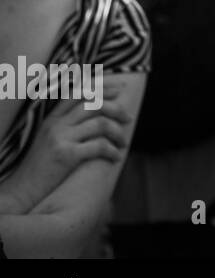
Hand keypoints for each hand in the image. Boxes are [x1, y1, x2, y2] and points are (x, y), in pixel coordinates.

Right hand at [1, 85, 133, 210]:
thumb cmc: (42, 167)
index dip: (101, 87)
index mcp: (52, 118)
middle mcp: (55, 124)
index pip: (79, 92)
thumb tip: (99, 114)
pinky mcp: (66, 155)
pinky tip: (116, 157)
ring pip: (100, 123)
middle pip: (94, 104)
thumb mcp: (50, 139)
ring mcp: (60, 138)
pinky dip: (112, 151)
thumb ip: (68, 124)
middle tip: (129, 118)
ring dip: (118, 132)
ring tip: (124, 142)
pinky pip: (99, 146)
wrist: (23, 190)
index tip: (119, 88)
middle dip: (116, 108)